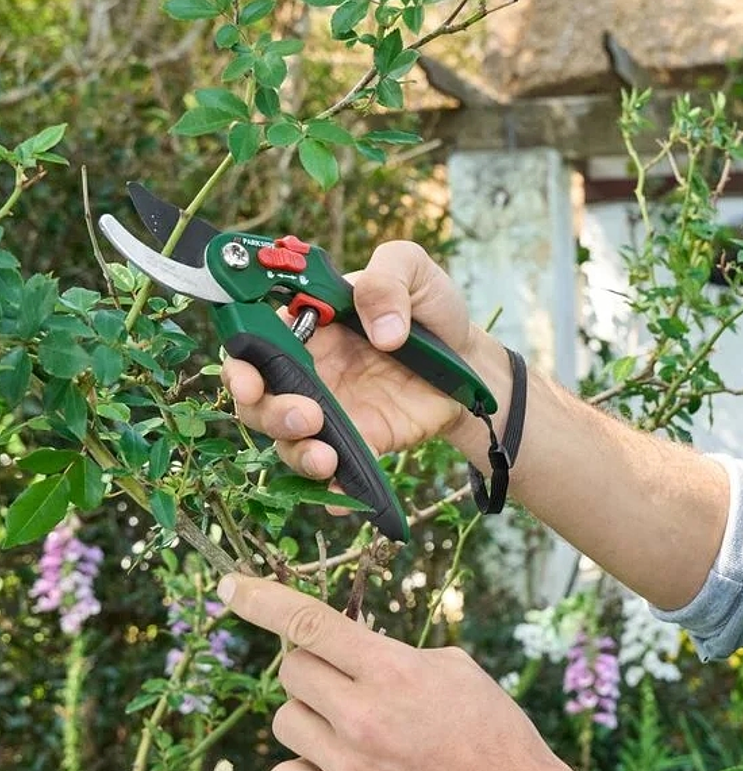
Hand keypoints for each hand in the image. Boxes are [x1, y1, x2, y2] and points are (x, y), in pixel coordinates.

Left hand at [219, 573, 575, 770]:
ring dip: (311, 721)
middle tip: (351, 688)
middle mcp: (364, 715)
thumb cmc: (493, 735)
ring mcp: (349, 766)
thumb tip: (346, 651)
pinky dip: (301, 770)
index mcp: (394, 670)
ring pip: (285, 722)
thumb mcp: (455, 671)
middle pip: (292, 671)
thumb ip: (393, 656)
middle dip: (316, 671)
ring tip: (355, 737)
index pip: (310, 623)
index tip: (229, 587)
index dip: (261, 599)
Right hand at [221, 240, 480, 483]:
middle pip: (258, 401)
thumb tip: (383, 332)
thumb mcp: (412, 271)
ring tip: (325, 455)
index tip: (252, 381)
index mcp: (307, 326)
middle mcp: (309, 372)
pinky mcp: (361, 443)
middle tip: (306, 415)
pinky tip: (341, 499)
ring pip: (287, 442)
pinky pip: (335, 473)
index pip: (252, 344)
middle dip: (267, 414)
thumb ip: (387, 280)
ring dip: (296, 453)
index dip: (241, 365)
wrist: (472, 360)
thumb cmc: (430, 310)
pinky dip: (332, 489)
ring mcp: (332, 411)